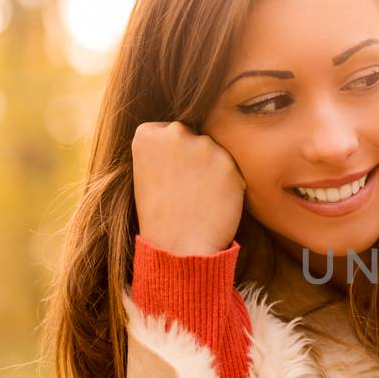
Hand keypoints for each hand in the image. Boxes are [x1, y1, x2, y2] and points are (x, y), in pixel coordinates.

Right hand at [131, 122, 244, 255]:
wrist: (179, 246)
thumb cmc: (160, 214)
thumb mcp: (146, 172)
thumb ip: (162, 148)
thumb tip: (185, 134)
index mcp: (147, 134)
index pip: (168, 131)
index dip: (172, 156)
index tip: (168, 176)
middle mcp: (175, 132)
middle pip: (194, 137)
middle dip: (194, 158)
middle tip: (186, 188)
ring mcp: (204, 146)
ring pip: (215, 152)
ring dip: (212, 169)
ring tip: (198, 197)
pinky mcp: (229, 162)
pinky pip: (232, 169)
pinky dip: (229, 184)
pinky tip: (214, 202)